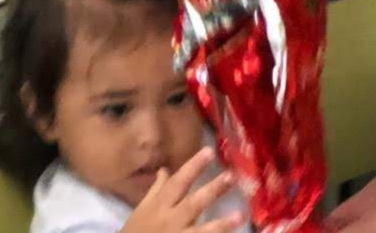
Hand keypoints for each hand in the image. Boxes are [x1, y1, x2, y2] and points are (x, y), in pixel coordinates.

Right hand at [121, 149, 243, 232]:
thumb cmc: (135, 232)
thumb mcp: (142, 210)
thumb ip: (156, 190)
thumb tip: (165, 170)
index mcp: (159, 206)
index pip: (178, 183)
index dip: (193, 167)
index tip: (210, 150)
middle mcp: (169, 221)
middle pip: (193, 204)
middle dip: (212, 190)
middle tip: (231, 176)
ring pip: (200, 232)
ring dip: (220, 224)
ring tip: (240, 215)